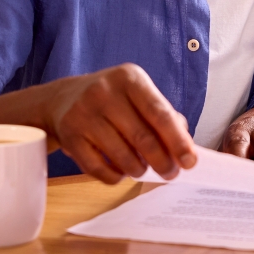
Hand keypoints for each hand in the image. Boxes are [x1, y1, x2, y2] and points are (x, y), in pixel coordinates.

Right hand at [47, 63, 197, 183]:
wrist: (63, 98)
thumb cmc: (113, 99)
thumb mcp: (139, 94)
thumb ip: (163, 116)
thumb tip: (184, 148)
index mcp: (130, 78)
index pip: (159, 113)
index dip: (177, 141)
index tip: (190, 162)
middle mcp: (104, 92)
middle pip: (142, 138)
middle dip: (162, 162)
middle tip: (171, 173)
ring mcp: (83, 114)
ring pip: (121, 156)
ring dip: (138, 170)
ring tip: (142, 169)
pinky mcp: (69, 136)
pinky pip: (98, 169)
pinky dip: (115, 176)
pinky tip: (121, 171)